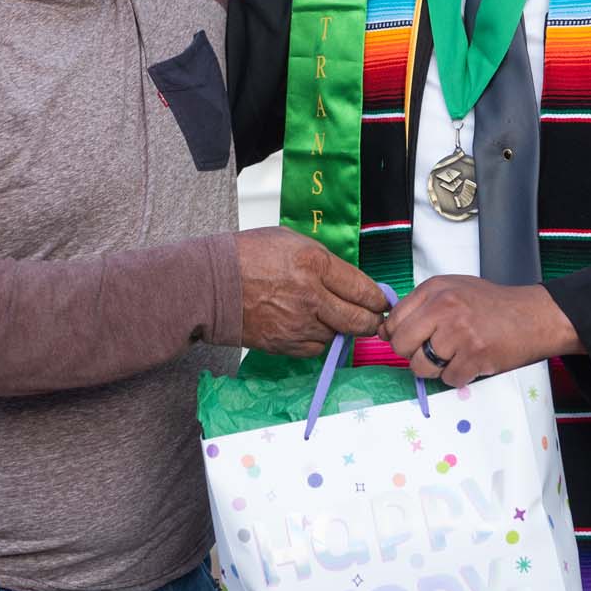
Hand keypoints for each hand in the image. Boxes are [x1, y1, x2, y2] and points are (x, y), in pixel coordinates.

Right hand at [236, 227, 388, 357]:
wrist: (209, 284)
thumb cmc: (247, 256)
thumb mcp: (291, 241)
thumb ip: (325, 262)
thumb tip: (350, 281)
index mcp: (315, 264)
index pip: (363, 290)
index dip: (378, 299)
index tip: (382, 302)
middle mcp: (311, 297)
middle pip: (359, 321)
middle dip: (371, 321)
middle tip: (372, 318)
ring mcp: (298, 324)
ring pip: (338, 337)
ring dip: (340, 330)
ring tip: (328, 316)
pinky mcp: (284, 344)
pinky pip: (315, 348)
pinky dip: (317, 340)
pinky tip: (308, 326)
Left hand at [381, 275, 581, 384]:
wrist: (534, 316)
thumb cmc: (493, 305)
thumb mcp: (453, 290)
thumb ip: (420, 306)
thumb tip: (386, 330)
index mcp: (435, 289)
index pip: (393, 321)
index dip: (398, 336)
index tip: (411, 340)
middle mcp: (444, 307)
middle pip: (401, 346)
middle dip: (413, 355)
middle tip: (433, 351)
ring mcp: (459, 332)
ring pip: (421, 367)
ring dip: (435, 369)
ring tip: (455, 356)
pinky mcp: (475, 355)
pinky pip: (448, 380)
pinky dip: (458, 377)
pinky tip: (471, 363)